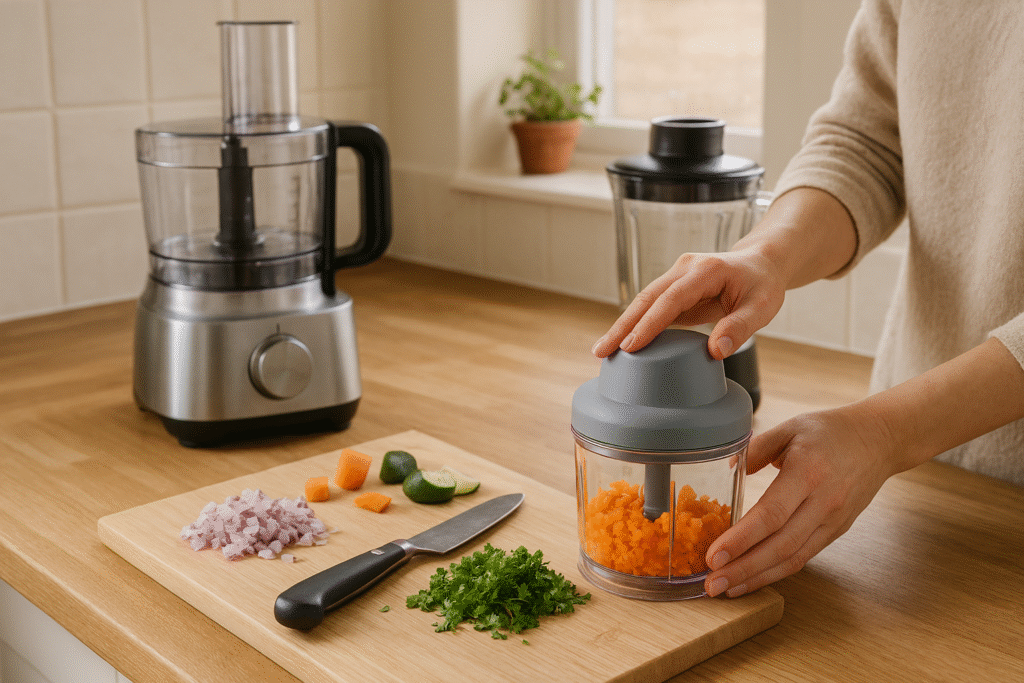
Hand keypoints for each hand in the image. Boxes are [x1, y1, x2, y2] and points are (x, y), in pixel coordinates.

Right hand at [591, 246, 785, 359]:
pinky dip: (635, 325)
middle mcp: (684, 269)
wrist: (761, 263)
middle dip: (622, 326)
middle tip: (601, 352)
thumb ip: (740, 327)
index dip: (649, 323)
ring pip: (643, 302)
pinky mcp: (673, 289)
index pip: (671, 299)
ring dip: (622, 326)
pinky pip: (651, 307)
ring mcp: (676, 277)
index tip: (630, 346)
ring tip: (602, 352)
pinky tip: (622, 344)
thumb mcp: (763, 307)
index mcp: (705, 270)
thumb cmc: (763, 284)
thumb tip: (716, 351)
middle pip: (646, 298)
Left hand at [703, 405, 896, 597]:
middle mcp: (823, 502)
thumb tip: (726, 471)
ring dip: (757, 577)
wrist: (879, 440)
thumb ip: (756, 448)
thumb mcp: (790, 427)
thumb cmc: (831, 431)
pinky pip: (803, 556)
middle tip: (712, 583)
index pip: (771, 514)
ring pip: (792, 558)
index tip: (715, 555)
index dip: (742, 539)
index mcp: (808, 473)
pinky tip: (752, 578)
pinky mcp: (836, 531)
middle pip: (780, 545)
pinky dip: (776, 572)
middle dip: (743, 568)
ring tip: (726, 588)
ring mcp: (832, 521)